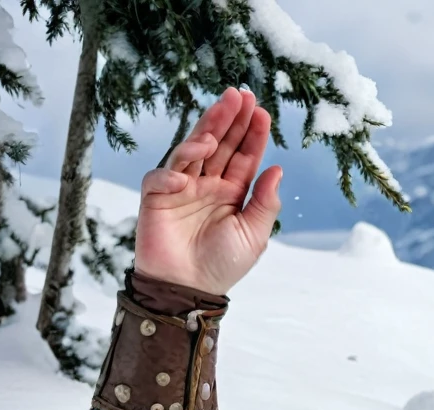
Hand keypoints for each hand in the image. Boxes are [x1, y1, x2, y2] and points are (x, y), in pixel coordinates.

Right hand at [134, 87, 282, 295]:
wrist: (189, 291)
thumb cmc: (222, 266)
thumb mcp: (253, 236)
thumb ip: (265, 203)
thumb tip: (277, 169)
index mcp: (231, 192)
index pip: (243, 156)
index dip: (251, 134)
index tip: (261, 112)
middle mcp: (206, 185)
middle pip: (218, 143)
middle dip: (228, 119)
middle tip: (239, 94)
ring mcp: (180, 189)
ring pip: (190, 151)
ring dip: (202, 133)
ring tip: (216, 121)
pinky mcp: (156, 199)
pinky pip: (159, 179)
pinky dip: (170, 175)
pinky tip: (184, 179)